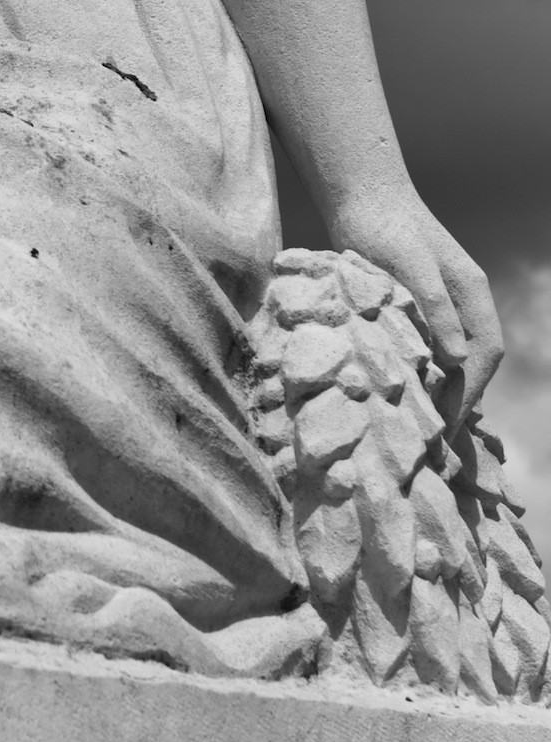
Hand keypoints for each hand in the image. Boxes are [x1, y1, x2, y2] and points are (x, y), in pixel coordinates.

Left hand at [327, 185, 502, 434]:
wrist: (360, 196)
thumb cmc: (382, 226)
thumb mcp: (408, 266)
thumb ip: (434, 308)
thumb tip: (459, 360)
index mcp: (471, 291)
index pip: (485, 353)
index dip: (472, 391)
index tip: (449, 427)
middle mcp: (461, 301)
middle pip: (473, 362)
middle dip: (460, 401)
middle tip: (434, 441)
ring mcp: (437, 304)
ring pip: (450, 358)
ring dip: (441, 392)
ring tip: (420, 429)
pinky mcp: (409, 307)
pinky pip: (424, 350)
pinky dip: (419, 376)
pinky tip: (400, 397)